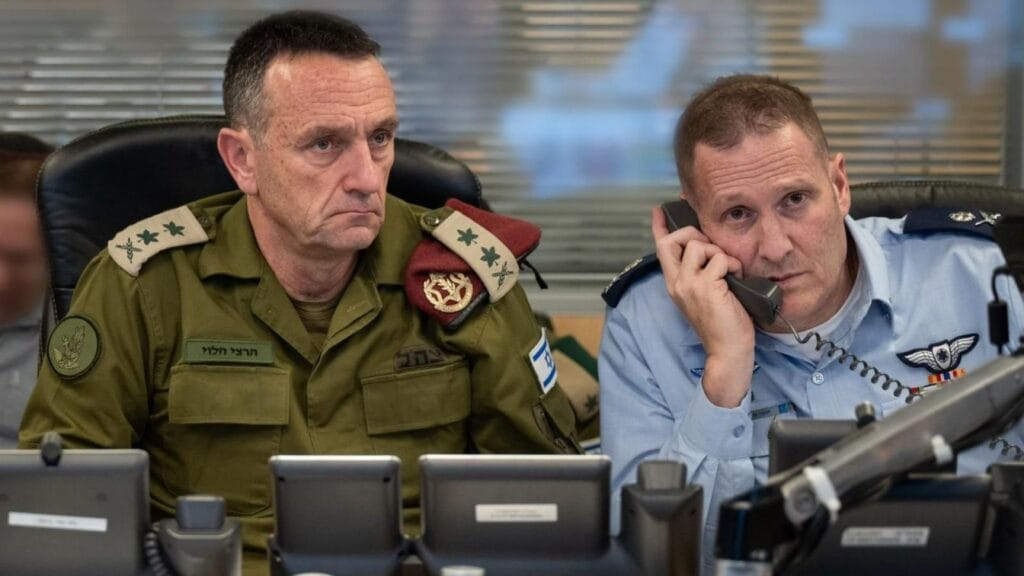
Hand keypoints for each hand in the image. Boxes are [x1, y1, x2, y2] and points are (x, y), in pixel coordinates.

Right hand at [652, 206, 754, 406]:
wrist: (727, 350)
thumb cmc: (722, 324)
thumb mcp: (704, 295)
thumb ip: (700, 274)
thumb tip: (709, 250)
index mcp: (674, 284)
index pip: (661, 249)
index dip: (660, 227)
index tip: (659, 211)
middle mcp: (677, 282)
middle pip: (675, 240)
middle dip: (695, 234)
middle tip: (713, 248)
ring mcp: (689, 284)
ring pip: (699, 246)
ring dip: (718, 252)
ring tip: (729, 271)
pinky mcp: (706, 287)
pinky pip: (720, 259)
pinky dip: (732, 265)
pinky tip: (736, 279)